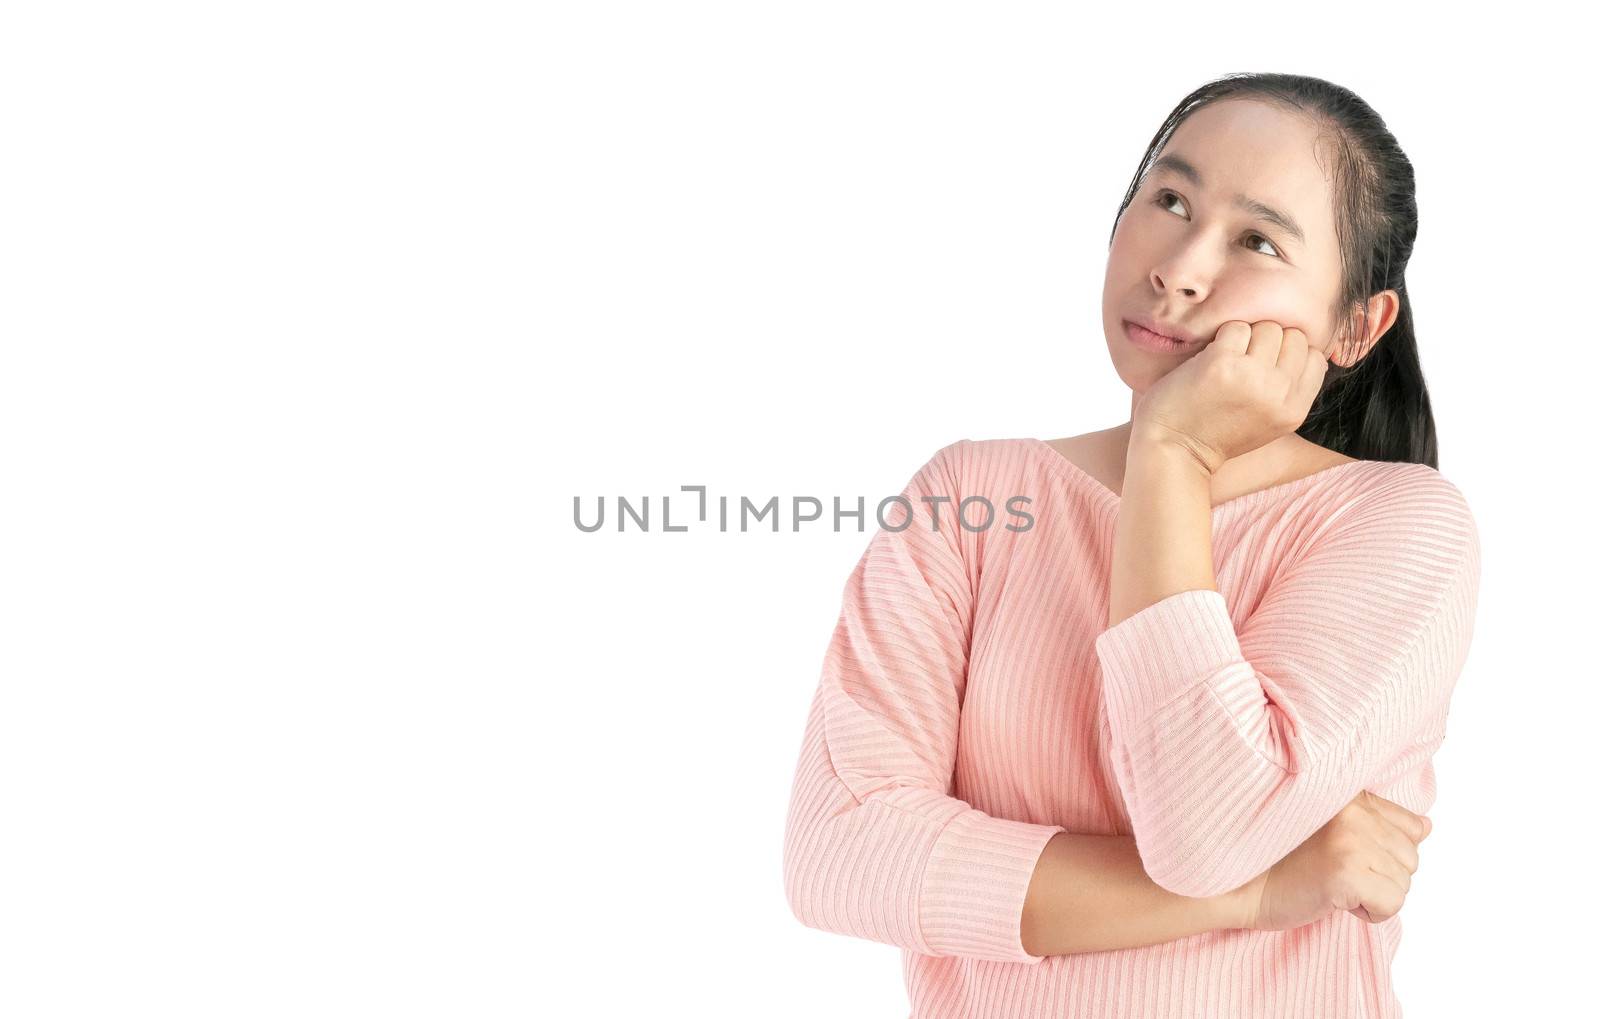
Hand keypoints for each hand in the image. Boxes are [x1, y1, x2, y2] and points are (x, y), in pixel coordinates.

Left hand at [1130, 320, 1330, 474]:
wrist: (1173, 450)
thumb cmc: (1216, 433)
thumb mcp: (1269, 423)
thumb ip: (1290, 391)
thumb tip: (1308, 349)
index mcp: (1294, 410)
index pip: (1315, 357)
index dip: (1291, 352)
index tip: (1267, 363)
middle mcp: (1279, 393)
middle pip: (1293, 337)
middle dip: (1269, 341)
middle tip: (1244, 360)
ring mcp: (1251, 376)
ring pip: (1267, 327)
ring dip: (1246, 337)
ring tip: (1227, 360)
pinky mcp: (1221, 363)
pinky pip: (1235, 327)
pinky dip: (1222, 337)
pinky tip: (1210, 359)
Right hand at [1239, 790, 1431, 930]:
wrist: (1236, 884)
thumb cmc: (1278, 860)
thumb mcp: (1329, 828)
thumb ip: (1376, 821)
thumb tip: (1426, 827)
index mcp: (1348, 793)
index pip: (1409, 826)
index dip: (1382, 853)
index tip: (1343, 855)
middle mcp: (1353, 809)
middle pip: (1410, 859)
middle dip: (1379, 875)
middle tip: (1332, 872)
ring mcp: (1350, 838)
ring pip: (1403, 883)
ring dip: (1372, 894)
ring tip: (1330, 884)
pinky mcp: (1346, 871)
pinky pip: (1391, 905)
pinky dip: (1369, 913)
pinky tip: (1334, 899)